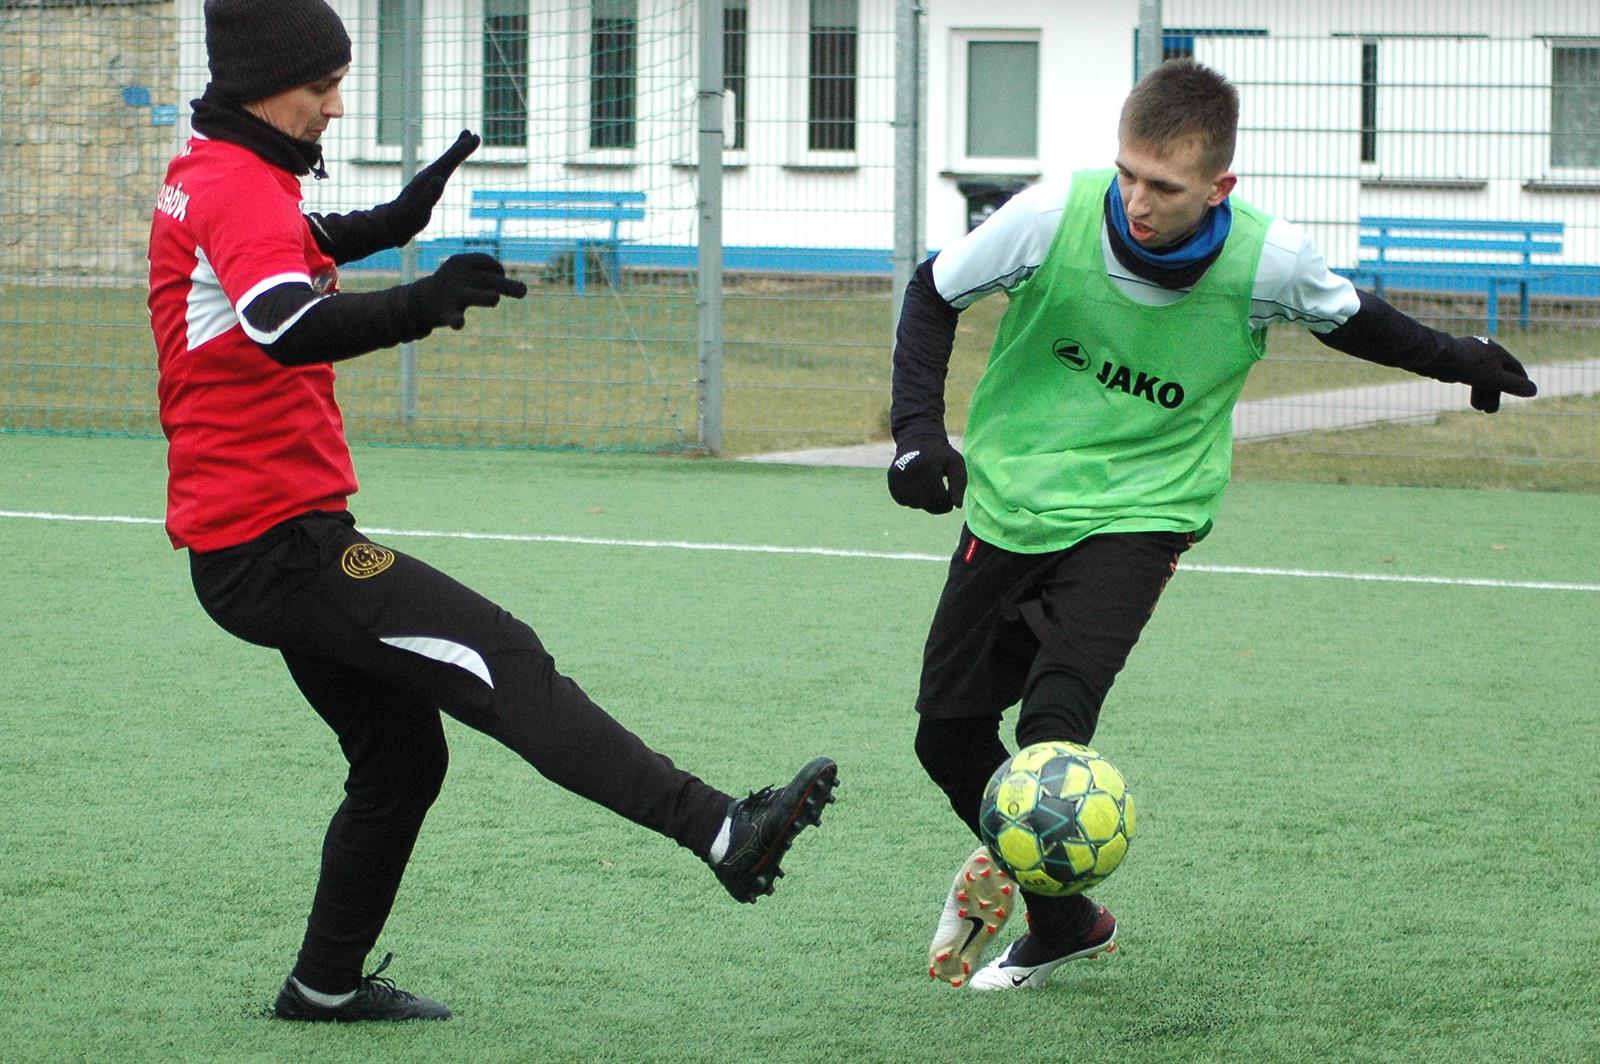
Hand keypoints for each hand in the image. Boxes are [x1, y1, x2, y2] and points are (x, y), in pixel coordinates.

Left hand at [385, 130, 480, 245]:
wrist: (392, 223)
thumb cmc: (406, 220)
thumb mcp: (418, 211)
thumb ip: (428, 196)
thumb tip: (439, 179)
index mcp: (428, 179)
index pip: (448, 162)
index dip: (461, 150)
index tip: (473, 139)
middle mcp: (428, 176)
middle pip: (448, 158)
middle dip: (461, 147)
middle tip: (474, 135)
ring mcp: (428, 180)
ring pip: (446, 161)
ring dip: (457, 150)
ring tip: (467, 138)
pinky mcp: (428, 185)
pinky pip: (443, 169)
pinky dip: (451, 161)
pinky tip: (453, 162)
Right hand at [407, 253, 526, 331]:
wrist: (424, 301)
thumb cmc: (457, 285)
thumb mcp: (472, 275)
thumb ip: (495, 280)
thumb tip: (523, 290)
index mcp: (462, 262)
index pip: (488, 263)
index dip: (498, 271)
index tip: (497, 278)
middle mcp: (458, 275)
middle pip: (490, 280)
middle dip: (507, 286)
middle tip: (523, 292)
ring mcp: (452, 294)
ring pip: (476, 296)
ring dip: (488, 297)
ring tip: (494, 299)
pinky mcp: (446, 312)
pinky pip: (453, 316)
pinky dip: (456, 320)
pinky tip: (459, 324)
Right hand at [887, 436, 966, 513]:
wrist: (918, 439)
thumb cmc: (940, 454)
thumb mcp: (956, 463)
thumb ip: (959, 484)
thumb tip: (957, 506)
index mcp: (927, 467)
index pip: (938, 497)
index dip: (948, 502)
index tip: (951, 496)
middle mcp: (909, 472)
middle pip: (925, 503)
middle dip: (937, 503)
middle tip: (942, 495)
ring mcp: (898, 477)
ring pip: (914, 504)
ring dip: (925, 502)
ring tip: (931, 488)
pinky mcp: (892, 481)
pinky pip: (903, 501)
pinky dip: (913, 499)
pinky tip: (919, 488)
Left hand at [1448, 336, 1537, 412]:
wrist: (1440, 358)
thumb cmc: (1471, 367)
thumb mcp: (1496, 379)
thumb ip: (1514, 385)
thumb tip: (1534, 391)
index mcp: (1497, 351)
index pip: (1515, 367)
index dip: (1520, 381)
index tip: (1524, 392)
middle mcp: (1485, 350)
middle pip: (1496, 374)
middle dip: (1495, 394)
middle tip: (1491, 411)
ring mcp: (1470, 353)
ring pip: (1481, 376)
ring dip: (1482, 394)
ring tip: (1479, 409)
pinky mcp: (1456, 359)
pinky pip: (1469, 374)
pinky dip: (1473, 387)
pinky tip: (1472, 399)